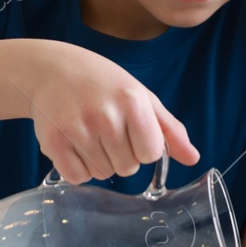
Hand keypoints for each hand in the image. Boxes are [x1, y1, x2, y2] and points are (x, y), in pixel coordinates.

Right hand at [17, 41, 198, 182]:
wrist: (52, 69)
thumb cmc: (103, 84)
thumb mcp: (141, 97)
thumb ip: (169, 129)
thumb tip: (193, 159)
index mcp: (132, 102)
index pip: (151, 153)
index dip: (143, 147)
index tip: (131, 131)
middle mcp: (105, 116)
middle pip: (127, 167)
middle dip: (121, 154)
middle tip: (105, 128)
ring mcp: (77, 129)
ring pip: (103, 174)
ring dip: (99, 161)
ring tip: (89, 133)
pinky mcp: (53, 141)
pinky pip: (77, 177)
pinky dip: (78, 168)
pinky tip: (74, 144)